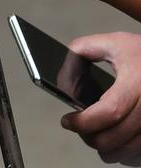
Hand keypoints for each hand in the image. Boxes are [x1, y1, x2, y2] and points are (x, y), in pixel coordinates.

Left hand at [61, 32, 140, 164]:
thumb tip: (63, 82)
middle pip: (118, 137)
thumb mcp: (115, 43)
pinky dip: (128, 154)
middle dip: (91, 138)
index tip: (68, 121)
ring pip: (131, 151)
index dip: (84, 121)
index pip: (110, 111)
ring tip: (95, 138)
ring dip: (109, 150)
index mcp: (138, 82)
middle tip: (79, 130)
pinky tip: (117, 143)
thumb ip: (82, 51)